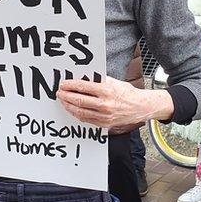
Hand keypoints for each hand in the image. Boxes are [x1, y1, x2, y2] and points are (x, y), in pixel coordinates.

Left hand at [56, 77, 171, 128]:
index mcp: (107, 91)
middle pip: (79, 101)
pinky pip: (87, 119)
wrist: (141, 107)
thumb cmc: (127, 92)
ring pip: (81, 112)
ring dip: (69, 106)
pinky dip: (77, 114)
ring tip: (63, 101)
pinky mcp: (105, 123)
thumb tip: (82, 78)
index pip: (83, 87)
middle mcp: (105, 104)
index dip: (70, 85)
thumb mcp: (114, 82)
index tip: (63, 84)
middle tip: (59, 93)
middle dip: (66, 96)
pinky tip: (73, 110)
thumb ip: (99, 81)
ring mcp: (104, 116)